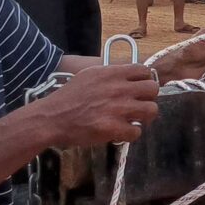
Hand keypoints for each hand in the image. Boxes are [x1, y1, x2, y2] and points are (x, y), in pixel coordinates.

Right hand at [34, 65, 161, 146]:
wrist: (51, 118)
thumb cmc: (69, 97)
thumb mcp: (89, 75)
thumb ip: (111, 74)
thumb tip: (129, 77)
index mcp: (111, 73)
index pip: (144, 70)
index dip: (144, 80)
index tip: (139, 89)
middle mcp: (118, 88)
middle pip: (153, 89)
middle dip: (148, 98)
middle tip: (139, 105)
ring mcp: (117, 108)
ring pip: (151, 110)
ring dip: (145, 116)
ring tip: (133, 119)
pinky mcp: (113, 128)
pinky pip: (137, 131)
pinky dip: (131, 133)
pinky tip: (121, 132)